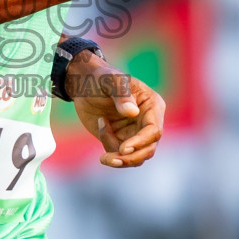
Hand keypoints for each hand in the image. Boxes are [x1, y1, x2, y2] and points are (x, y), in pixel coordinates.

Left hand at [67, 50, 163, 167]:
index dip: (141, 142)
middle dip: (131, 158)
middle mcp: (148, 122)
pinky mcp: (123, 141)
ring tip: (103, 157)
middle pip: (149, 149)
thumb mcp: (110, 81)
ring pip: (137, 157)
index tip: (123, 148)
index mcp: (152, 105)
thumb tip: (133, 112)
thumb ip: (121, 94)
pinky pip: (121, 156)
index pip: (154, 130)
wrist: (84, 85)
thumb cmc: (101, 78)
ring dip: (120, 160)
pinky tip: (101, 124)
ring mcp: (136, 133)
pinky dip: (109, 150)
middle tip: (110, 159)